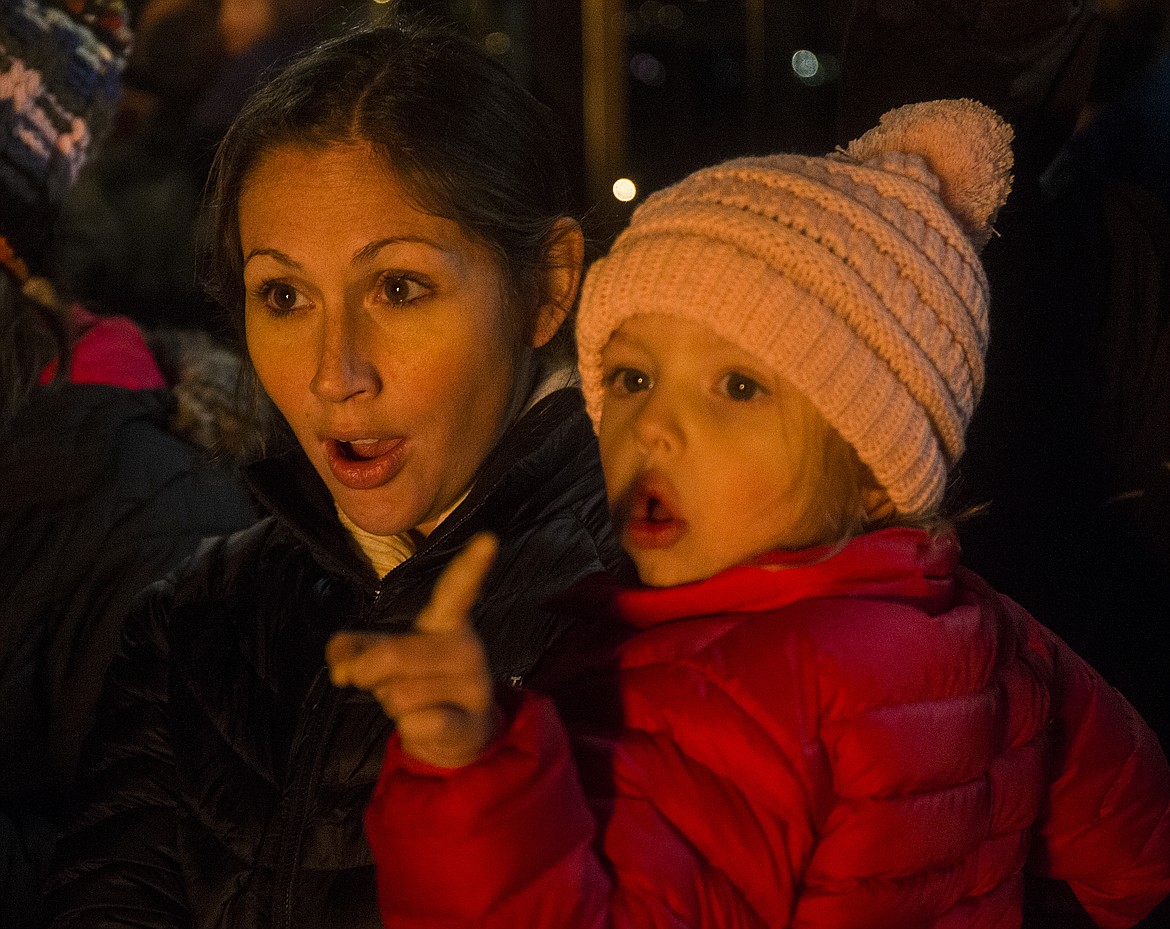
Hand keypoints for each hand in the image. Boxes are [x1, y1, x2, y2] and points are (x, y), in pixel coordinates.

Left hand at [327, 533, 499, 767]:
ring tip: (414, 703)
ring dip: (391, 704)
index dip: (471, 565)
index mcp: (448, 621)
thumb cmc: (415, 681)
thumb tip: (343, 669)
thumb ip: (348, 649)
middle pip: (395, 654)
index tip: (488, 539)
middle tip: (372, 681)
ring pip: (399, 695)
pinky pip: (418, 723)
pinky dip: (408, 728)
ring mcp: (473, 685)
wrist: (457, 736)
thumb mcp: (378, 656)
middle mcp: (467, 647)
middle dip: (367, 672)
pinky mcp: (471, 722)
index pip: (457, 590)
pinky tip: (428, 724)